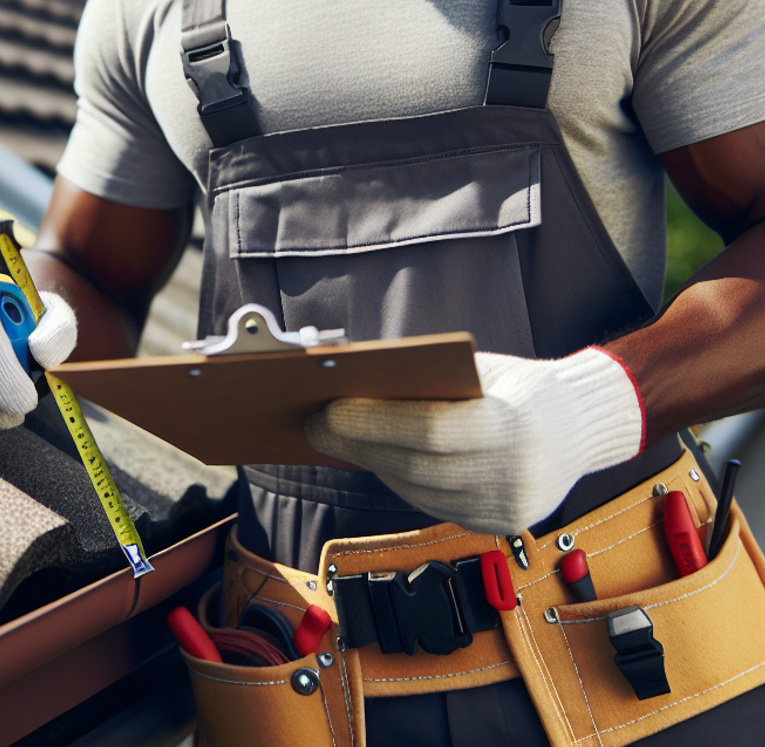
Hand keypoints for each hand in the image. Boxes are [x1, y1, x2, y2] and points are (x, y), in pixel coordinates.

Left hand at [305, 348, 645, 532]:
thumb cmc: (522, 386)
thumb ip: (429, 382)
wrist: (582, 427)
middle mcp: (514, 475)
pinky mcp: (496, 525)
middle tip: (314, 425)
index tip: (326, 408)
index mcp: (515, 425)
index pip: (429, 429)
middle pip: (415, 466)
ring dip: (370, 464)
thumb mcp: (482, 370)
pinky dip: (398, 480)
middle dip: (357, 445)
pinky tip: (372, 458)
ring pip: (417, 490)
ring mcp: (507, 508)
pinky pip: (432, 504)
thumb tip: (354, 384)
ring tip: (334, 439)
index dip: (372, 421)